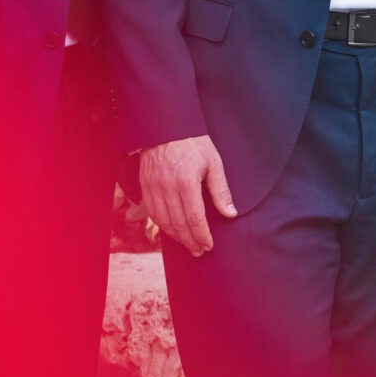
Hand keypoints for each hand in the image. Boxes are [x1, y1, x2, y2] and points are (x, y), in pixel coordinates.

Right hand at [138, 134, 235, 256]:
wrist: (165, 126)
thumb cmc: (193, 143)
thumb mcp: (213, 162)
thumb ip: (221, 190)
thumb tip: (230, 213)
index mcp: (186, 182)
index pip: (194, 218)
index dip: (202, 236)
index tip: (208, 245)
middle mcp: (167, 187)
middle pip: (178, 224)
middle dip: (190, 241)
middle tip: (199, 251)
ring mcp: (153, 187)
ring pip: (163, 221)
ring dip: (176, 237)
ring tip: (187, 244)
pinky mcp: (145, 185)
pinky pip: (151, 212)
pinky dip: (161, 225)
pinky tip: (170, 230)